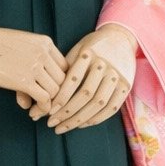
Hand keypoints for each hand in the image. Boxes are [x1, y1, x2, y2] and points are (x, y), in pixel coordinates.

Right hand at [0, 26, 66, 106]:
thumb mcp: (17, 51)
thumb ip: (29, 72)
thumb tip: (29, 99)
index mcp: (45, 42)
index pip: (65, 66)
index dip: (59, 82)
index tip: (48, 92)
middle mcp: (43, 53)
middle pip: (63, 80)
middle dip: (56, 96)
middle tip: (43, 106)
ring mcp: (34, 66)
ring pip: (56, 91)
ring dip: (48, 105)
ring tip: (36, 111)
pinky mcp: (23, 80)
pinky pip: (44, 98)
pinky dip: (41, 108)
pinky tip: (32, 112)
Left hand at [18, 25, 135, 130]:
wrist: (120, 38)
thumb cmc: (90, 48)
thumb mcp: (74, 52)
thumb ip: (60, 72)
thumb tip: (38, 96)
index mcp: (89, 53)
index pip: (72, 80)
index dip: (59, 98)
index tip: (46, 111)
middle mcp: (105, 64)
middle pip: (86, 94)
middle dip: (66, 112)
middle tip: (51, 123)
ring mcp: (118, 75)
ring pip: (99, 103)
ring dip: (79, 119)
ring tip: (63, 127)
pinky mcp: (126, 85)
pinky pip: (112, 107)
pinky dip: (97, 119)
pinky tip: (81, 124)